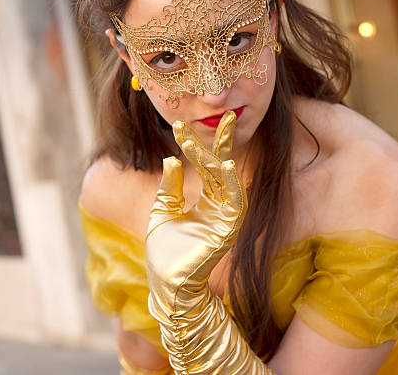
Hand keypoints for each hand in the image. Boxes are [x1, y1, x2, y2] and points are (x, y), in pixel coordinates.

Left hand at [145, 110, 246, 298]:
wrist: (166, 283)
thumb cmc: (165, 251)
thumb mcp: (163, 210)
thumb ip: (170, 185)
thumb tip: (172, 157)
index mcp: (205, 201)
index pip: (203, 166)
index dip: (194, 144)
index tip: (180, 123)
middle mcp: (219, 206)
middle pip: (222, 167)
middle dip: (223, 141)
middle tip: (225, 115)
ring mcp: (225, 217)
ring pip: (227, 180)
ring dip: (221, 157)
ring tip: (220, 133)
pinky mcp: (228, 230)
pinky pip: (234, 202)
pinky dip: (230, 183)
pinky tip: (224, 165)